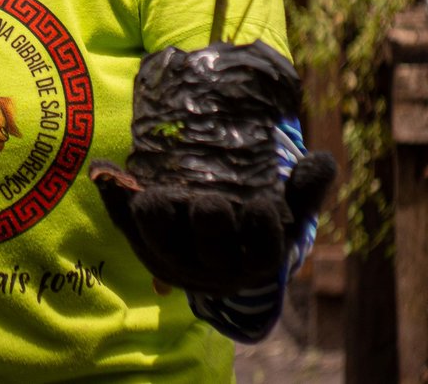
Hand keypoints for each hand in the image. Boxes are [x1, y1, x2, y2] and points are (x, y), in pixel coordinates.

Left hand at [91, 150, 334, 295]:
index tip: (262, 205)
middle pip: (208, 250)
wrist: (217, 256)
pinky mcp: (141, 244)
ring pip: (159, 242)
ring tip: (156, 194)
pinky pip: (124, 224)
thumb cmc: (257, 226)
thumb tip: (322, 160)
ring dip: (157, 216)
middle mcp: (212, 267)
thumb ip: (306, 188)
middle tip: (208, 201)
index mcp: (253, 260)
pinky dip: (114, 198)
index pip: (262, 251)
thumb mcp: (289, 211)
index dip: (262, 230)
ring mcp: (172, 258)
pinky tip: (105, 172)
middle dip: (209, 226)